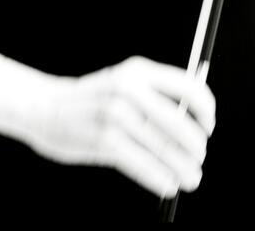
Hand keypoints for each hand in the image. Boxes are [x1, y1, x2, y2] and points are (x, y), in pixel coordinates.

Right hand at [17, 55, 215, 199]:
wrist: (45, 107)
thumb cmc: (92, 100)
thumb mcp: (123, 83)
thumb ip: (155, 95)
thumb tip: (195, 120)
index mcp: (139, 71)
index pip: (188, 86)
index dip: (205, 109)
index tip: (209, 127)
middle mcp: (129, 88)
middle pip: (178, 121)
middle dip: (196, 145)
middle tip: (200, 159)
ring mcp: (116, 114)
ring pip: (162, 146)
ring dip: (182, 167)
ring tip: (192, 178)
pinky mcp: (103, 140)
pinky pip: (142, 163)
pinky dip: (159, 177)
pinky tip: (167, 184)